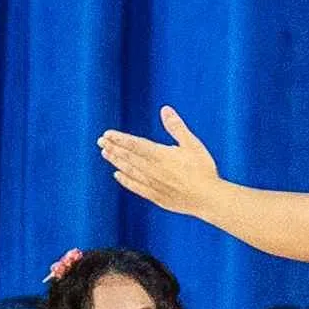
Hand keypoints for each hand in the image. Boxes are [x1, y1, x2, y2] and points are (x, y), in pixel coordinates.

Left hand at [95, 107, 232, 225]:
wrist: (208, 198)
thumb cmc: (203, 169)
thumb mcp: (192, 144)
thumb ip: (176, 127)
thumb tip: (165, 109)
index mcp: (160, 155)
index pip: (135, 144)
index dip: (119, 138)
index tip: (107, 134)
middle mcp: (152, 169)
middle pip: (128, 157)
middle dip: (113, 148)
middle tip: (100, 141)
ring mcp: (152, 184)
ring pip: (129, 171)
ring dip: (116, 161)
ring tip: (105, 154)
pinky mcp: (156, 196)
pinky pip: (136, 187)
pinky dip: (125, 180)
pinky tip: (118, 175)